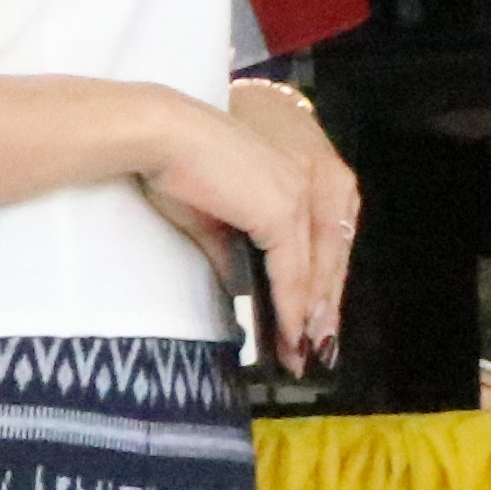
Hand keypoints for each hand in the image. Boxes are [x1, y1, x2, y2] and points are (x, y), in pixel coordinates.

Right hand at [142, 79, 353, 368]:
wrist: (161, 136)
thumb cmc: (176, 166)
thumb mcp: (211, 216)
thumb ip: (233, 249)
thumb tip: (241, 283)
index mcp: (300, 178)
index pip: (320, 242)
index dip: (317, 286)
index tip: (308, 323)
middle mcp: (312, 184)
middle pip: (329, 259)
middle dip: (320, 310)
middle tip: (313, 351)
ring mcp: (301, 197)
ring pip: (316, 269)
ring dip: (309, 316)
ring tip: (300, 353)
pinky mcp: (282, 212)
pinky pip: (293, 272)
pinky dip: (291, 306)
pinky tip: (287, 333)